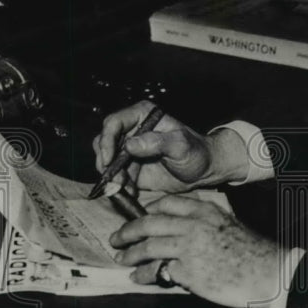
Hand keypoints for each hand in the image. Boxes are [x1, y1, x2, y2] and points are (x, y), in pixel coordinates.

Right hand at [92, 100, 247, 191]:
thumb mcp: (181, 145)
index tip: (109, 159)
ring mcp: (130, 150)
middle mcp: (133, 130)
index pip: (114, 123)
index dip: (106, 140)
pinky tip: (129, 191)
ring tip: (124, 187)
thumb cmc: (196, 152)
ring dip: (111, 176)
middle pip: (104, 142)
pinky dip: (118, 185)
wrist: (204, 171)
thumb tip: (130, 145)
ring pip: (106, 161)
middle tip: (116, 179)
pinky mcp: (130, 167)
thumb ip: (157, 142)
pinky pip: (115, 175)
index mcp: (143, 116)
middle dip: (106, 162)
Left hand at [110, 195, 286, 307]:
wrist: (266, 272)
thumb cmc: (250, 252)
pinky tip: (138, 277)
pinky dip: (143, 275)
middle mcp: (194, 225)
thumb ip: (203, 223)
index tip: (139, 218)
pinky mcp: (187, 272)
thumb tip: (177, 231)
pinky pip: (156, 271)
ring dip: (130, 254)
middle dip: (128, 231)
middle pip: (150, 223)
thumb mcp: (227, 225)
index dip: (147, 210)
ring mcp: (188, 248)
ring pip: (148, 247)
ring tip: (122, 259)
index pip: (167, 203)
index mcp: (205, 210)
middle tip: (117, 238)